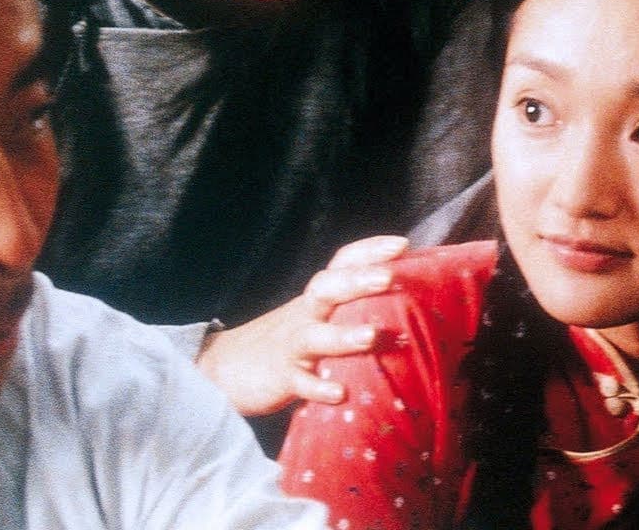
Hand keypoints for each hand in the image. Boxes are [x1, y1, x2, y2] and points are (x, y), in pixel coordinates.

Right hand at [196, 235, 408, 415]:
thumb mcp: (318, 316)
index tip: (402, 245)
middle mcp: (305, 315)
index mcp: (318, 299)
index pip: (342, 263)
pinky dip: (317, 388)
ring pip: (313, 336)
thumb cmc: (290, 341)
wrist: (224, 369)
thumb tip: (414, 300)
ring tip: (371, 335)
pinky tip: (339, 394)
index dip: (369, 250)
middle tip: (390, 277)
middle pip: (326, 289)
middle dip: (357, 281)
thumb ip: (353, 306)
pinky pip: (299, 383)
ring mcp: (291, 346)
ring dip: (343, 336)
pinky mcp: (281, 378)